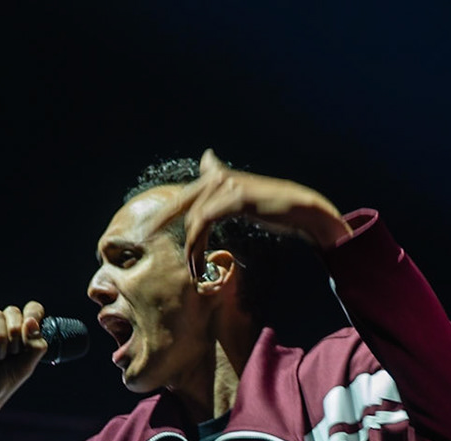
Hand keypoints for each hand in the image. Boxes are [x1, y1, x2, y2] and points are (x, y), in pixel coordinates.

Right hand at [0, 301, 48, 422]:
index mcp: (22, 337)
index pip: (31, 312)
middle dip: (15, 331)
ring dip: (0, 335)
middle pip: (13, 311)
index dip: (33, 313)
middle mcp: (5, 331)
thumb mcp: (25, 368)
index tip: (32, 325)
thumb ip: (36, 346)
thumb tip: (33, 322)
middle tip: (12, 352)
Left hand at [144, 149, 351, 277]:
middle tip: (143, 238)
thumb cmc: (281, 211)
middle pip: (181, 201)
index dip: (167, 210)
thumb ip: (226, 193)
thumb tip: (208, 161)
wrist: (307, 212)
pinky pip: (204, 222)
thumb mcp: (249, 200)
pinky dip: (198, 245)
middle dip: (161, 221)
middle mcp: (222, 176)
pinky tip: (198, 262)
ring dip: (190, 248)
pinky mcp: (235, 197)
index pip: (187, 194)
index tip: (149, 227)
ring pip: (193, 218)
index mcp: (223, 176)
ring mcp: (228, 184)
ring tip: (192, 269)